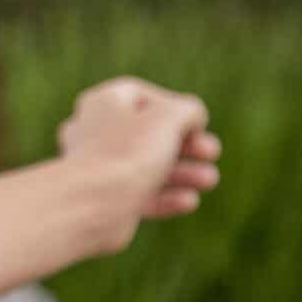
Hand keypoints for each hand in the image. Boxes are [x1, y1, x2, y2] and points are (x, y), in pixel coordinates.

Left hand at [56, 75, 223, 253]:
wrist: (90, 205)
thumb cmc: (126, 153)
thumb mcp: (167, 118)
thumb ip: (187, 110)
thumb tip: (192, 117)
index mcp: (101, 104)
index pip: (141, 96)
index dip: (173, 106)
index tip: (195, 122)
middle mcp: (93, 133)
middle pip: (147, 134)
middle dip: (186, 144)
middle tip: (212, 152)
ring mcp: (96, 168)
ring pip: (146, 167)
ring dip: (183, 173)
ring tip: (209, 180)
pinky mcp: (102, 201)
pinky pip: (138, 196)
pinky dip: (166, 198)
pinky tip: (189, 201)